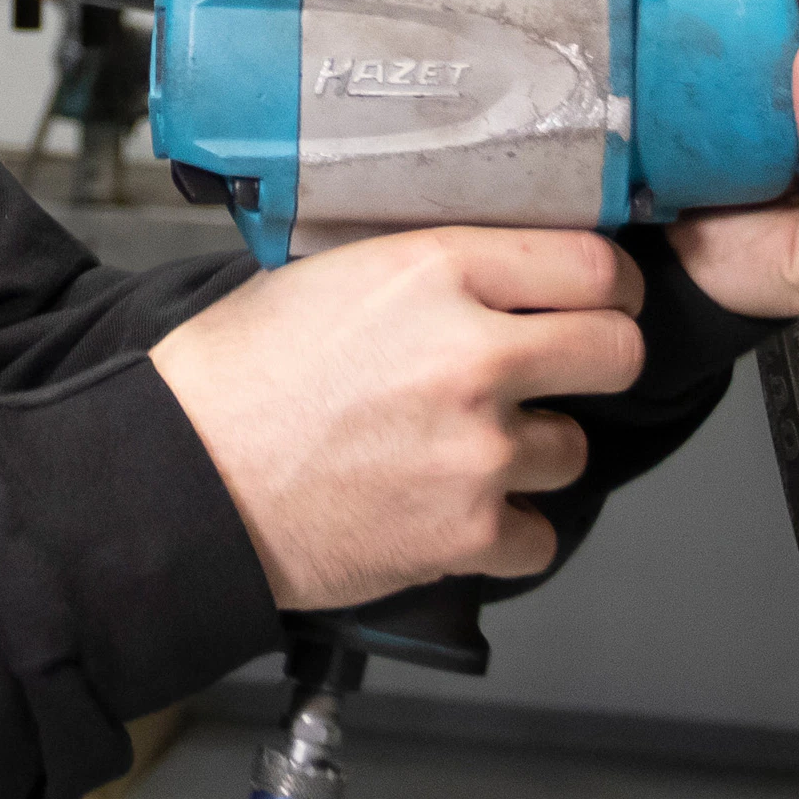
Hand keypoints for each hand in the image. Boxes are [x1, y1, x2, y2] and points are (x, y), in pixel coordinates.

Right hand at [146, 227, 646, 610]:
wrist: (181, 476)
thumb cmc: (233, 376)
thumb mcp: (328, 273)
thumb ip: (426, 271)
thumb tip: (493, 274)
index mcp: (437, 271)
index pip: (593, 264)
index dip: (606, 285)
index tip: (600, 299)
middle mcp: (473, 356)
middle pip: (618, 352)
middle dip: (598, 360)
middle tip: (562, 371)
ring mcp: (477, 450)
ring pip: (574, 449)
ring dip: (532, 452)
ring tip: (460, 450)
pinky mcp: (466, 533)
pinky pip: (538, 535)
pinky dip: (503, 532)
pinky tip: (449, 509)